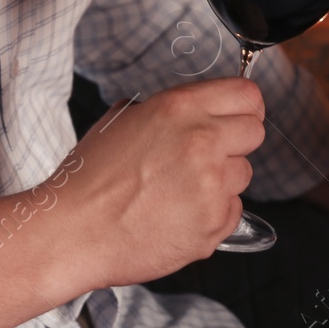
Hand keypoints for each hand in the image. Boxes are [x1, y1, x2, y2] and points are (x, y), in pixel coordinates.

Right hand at [55, 77, 266, 290]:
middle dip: (235, 142)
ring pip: (244, 174)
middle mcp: (202, 142)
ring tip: (180, 191)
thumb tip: (192, 111)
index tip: (237, 117)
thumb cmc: (89, 180)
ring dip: (221, 181)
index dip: (243, 107)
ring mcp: (211, 185)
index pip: (247, 95)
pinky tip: (179, 215)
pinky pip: (233, 211)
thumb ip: (167, 110)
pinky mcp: (213, 224)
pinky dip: (213, 214)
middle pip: (255, 132)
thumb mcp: (122, 120)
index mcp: (179, 109)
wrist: (73, 232)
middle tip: (208, 156)